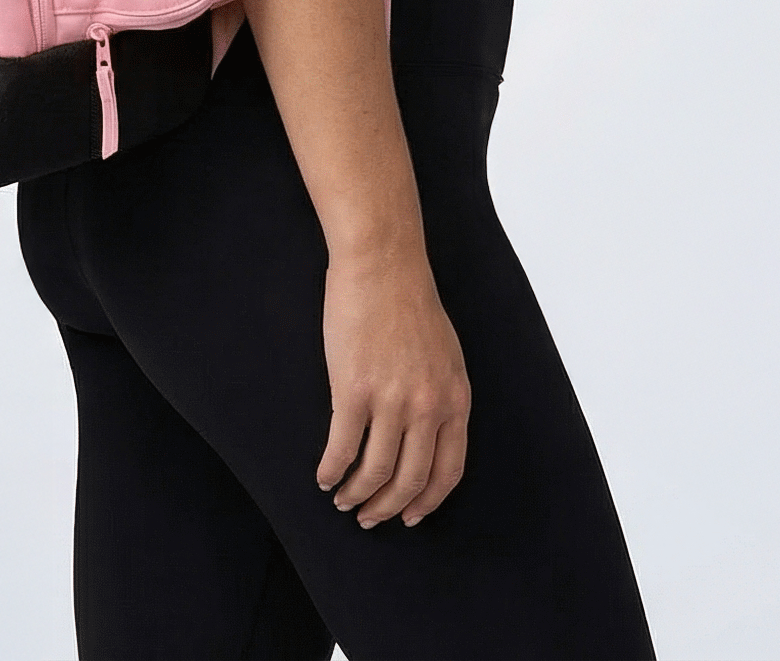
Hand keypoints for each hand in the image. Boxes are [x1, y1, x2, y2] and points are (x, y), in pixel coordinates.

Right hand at [317, 246, 470, 527]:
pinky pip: (343, 447)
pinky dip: (332, 470)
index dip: (427, 501)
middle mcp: (428, 407)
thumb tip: (428, 432)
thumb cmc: (410, 300)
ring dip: (357, 494)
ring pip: (375, 472)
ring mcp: (391, 401)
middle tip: (370, 517)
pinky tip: (324, 477)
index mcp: (455, 399)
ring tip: (343, 500)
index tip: (410, 516)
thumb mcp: (446, 354)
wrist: (383, 263)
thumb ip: (442, 394)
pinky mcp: (354, 391)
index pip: (448, 471)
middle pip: (410, 480)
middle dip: (388, 507)